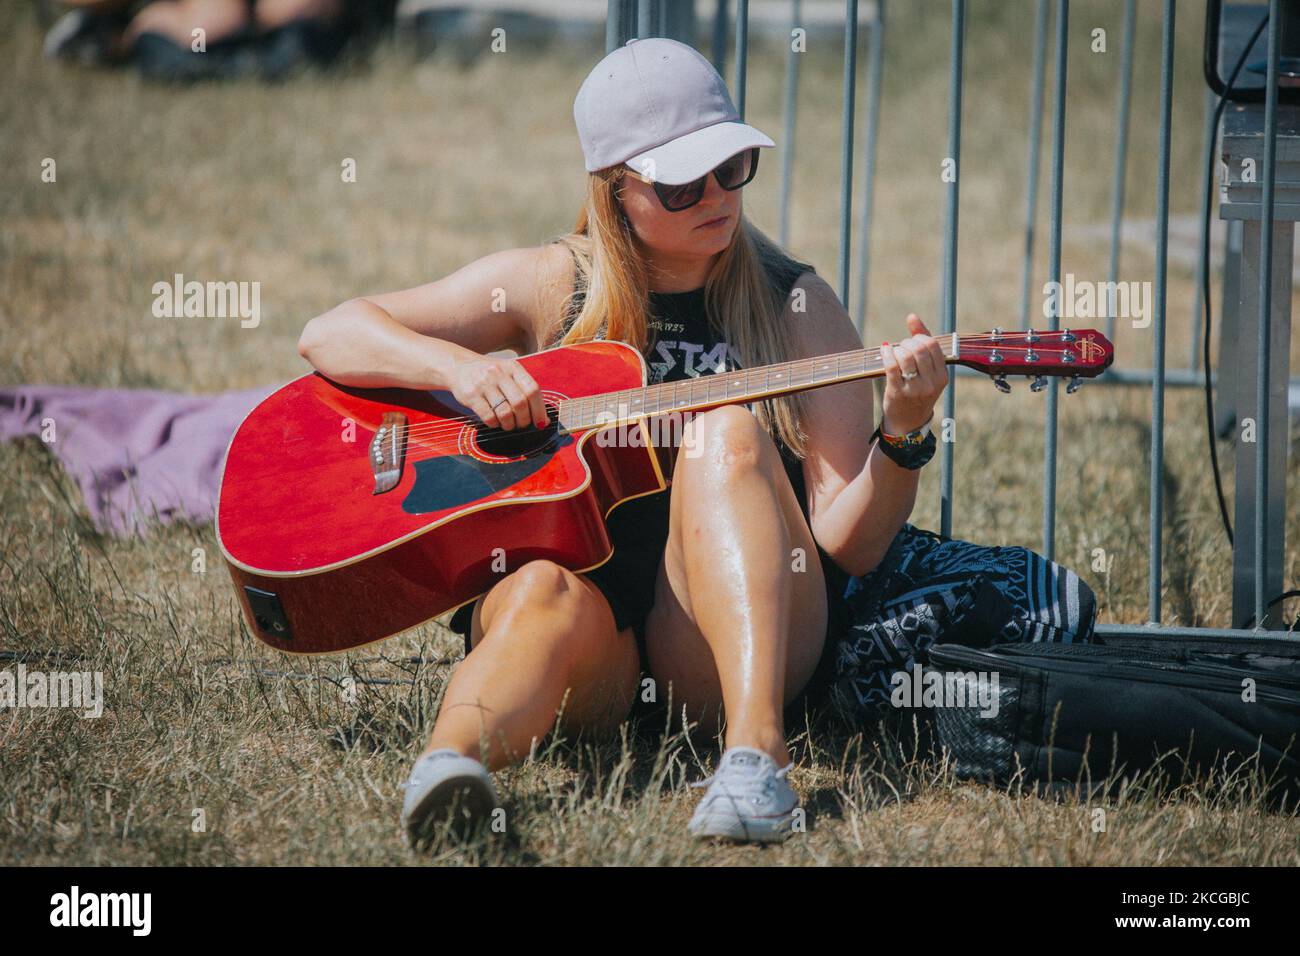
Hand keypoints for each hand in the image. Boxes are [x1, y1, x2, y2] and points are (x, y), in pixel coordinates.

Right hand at [449, 354, 547, 430]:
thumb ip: (525, 392)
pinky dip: (495, 424)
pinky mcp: (471, 395)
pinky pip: (488, 417)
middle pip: (520, 402)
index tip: (541, 423)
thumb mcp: (508, 374)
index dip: (539, 410)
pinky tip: (494, 421)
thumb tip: (543, 419)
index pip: (533, 390)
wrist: (458, 366)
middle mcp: (499, 373)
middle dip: (524, 420)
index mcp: (513, 367)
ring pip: (505, 412)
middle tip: (522, 425)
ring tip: (508, 424)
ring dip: (509, 424)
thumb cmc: (489, 375)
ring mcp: (484, 384)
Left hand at [879, 314, 946, 435]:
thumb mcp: (929, 372)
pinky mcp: (897, 392)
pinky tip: (885, 350)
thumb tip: (912, 316)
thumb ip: (924, 343)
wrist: (908, 423)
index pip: (933, 345)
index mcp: (942, 376)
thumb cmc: (918, 392)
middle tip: (902, 347)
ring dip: (897, 348)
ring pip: (905, 356)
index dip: (919, 337)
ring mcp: (915, 389)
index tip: (912, 341)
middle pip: (919, 349)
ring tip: (895, 352)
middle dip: (907, 342)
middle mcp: (931, 383)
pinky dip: (886, 353)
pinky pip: (891, 366)